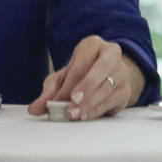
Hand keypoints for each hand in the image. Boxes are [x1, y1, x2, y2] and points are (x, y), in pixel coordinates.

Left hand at [28, 35, 145, 120]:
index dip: (69, 84)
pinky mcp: (126, 90)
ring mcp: (121, 72)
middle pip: (100, 69)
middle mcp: (111, 54)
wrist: (106, 77)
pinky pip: (113, 100)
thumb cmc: (81, 74)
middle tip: (71, 103)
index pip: (80, 64)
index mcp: (92, 45)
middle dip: (86, 87)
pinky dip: (97, 110)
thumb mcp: (61, 79)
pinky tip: (85, 116)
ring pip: (108, 87)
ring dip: (89, 103)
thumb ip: (48, 92)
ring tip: (74, 115)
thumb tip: (35, 108)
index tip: (57, 99)